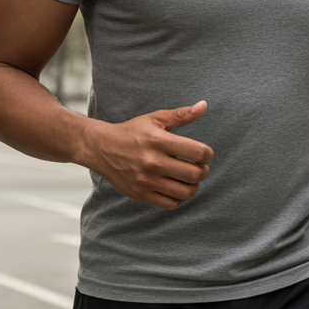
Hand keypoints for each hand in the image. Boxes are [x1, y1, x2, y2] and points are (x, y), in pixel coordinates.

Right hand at [77, 102, 213, 209]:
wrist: (101, 148)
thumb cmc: (132, 132)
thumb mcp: (155, 118)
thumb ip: (181, 114)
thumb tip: (204, 105)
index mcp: (159, 141)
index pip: (199, 152)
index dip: (208, 154)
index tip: (203, 154)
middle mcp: (153, 162)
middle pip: (196, 174)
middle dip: (203, 171)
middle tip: (199, 167)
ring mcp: (146, 180)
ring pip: (186, 192)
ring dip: (193, 186)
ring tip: (188, 178)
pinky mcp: (140, 194)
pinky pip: (171, 204)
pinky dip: (178, 197)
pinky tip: (174, 186)